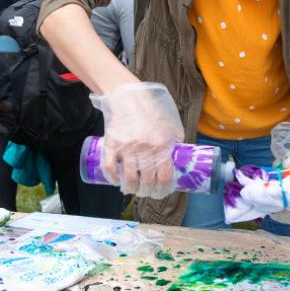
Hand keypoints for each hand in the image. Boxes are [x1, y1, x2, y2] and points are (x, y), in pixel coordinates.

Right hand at [89, 82, 182, 198]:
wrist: (128, 98)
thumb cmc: (150, 112)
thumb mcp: (170, 125)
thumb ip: (175, 141)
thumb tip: (178, 157)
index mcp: (162, 145)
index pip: (164, 177)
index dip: (162, 189)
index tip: (159, 192)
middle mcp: (145, 149)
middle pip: (147, 181)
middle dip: (146, 191)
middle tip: (145, 192)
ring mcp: (127, 148)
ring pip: (129, 179)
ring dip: (131, 189)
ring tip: (132, 189)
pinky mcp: (111, 145)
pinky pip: (110, 169)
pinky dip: (114, 179)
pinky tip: (118, 181)